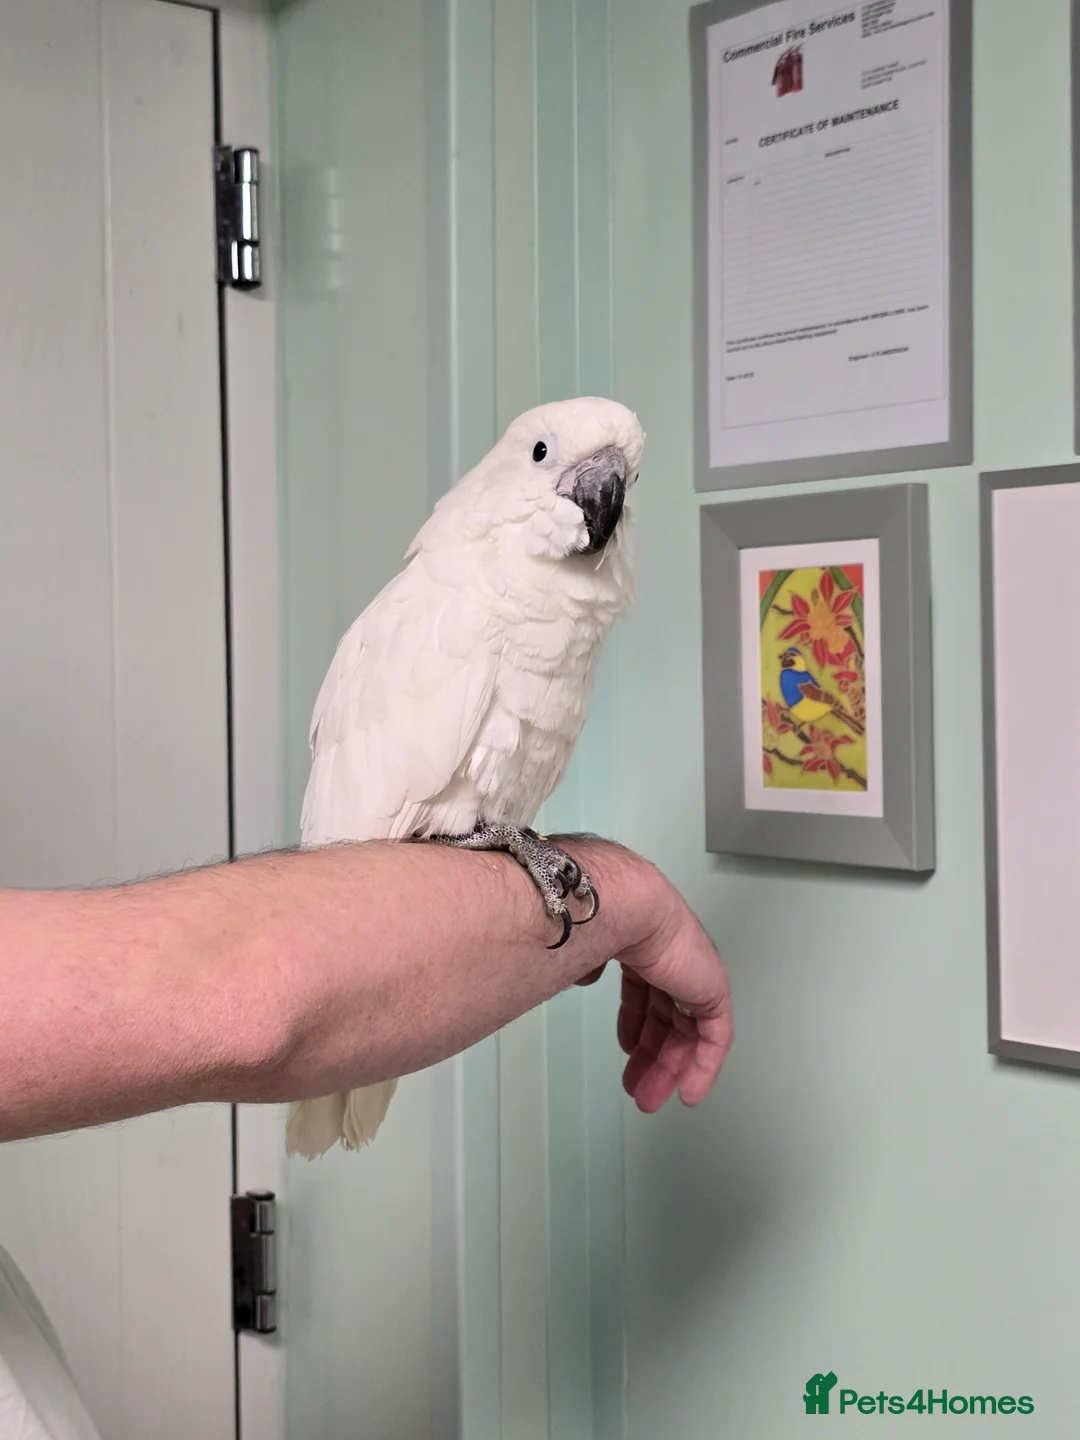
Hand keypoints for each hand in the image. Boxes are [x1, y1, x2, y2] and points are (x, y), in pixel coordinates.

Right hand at [575, 871, 732, 1112]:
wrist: (629, 906)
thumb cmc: (603, 918)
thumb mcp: (586, 949)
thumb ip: (589, 963)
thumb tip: (585, 975)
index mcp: (647, 945)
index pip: (647, 993)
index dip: (636, 1026)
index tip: (625, 1050)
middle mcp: (676, 959)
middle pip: (668, 1018)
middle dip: (650, 1055)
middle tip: (637, 1086)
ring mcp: (696, 976)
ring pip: (688, 1033)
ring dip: (669, 1068)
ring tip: (649, 1097)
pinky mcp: (714, 993)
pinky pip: (714, 1038)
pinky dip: (702, 1068)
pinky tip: (688, 1093)